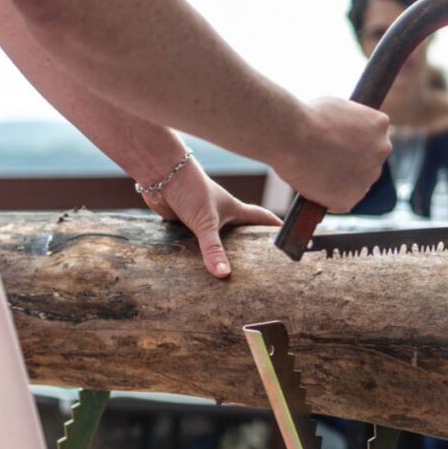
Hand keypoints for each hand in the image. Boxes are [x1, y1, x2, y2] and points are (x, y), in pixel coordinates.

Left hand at [143, 160, 281, 277]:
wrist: (160, 174)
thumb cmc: (190, 188)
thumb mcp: (207, 222)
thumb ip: (214, 249)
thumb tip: (223, 274)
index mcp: (234, 210)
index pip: (261, 217)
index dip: (275, 226)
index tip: (287, 236)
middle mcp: (220, 214)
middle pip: (241, 231)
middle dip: (249, 245)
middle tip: (261, 264)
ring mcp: (202, 219)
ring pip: (216, 239)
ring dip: (220, 252)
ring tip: (228, 273)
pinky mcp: (184, 223)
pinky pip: (194, 243)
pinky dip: (196, 253)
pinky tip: (195, 267)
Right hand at [271, 97, 391, 212]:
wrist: (290, 135)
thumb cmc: (306, 116)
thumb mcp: (337, 108)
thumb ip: (350, 122)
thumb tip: (346, 131)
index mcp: (379, 124)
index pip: (373, 137)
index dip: (354, 141)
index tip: (338, 143)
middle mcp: (381, 150)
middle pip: (369, 161)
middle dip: (352, 162)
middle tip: (327, 160)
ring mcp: (369, 176)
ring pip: (357, 183)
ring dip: (342, 180)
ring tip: (316, 172)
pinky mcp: (351, 198)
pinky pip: (341, 201)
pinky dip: (329, 198)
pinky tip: (313, 186)